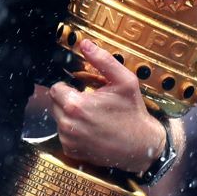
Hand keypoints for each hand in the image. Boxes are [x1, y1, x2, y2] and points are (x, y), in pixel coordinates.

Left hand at [49, 40, 164, 173]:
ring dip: (70, 116)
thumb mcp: (124, 81)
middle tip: (91, 103)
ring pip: (59, 119)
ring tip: (93, 117)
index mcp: (75, 105)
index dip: (69, 87)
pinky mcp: (71, 151)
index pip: (56, 88)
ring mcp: (68, 140)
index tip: (83, 90)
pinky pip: (64, 135)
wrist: (142, 146)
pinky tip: (92, 130)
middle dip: (69, 100)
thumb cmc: (133, 112)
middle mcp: (67, 124)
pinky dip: (74, 131)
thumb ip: (103, 60)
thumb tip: (85, 44)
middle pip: (55, 104)